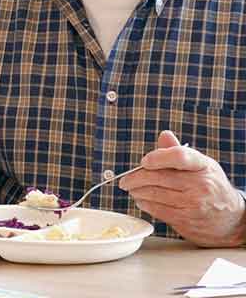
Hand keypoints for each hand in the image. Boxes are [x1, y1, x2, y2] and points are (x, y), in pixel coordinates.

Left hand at [119, 130, 245, 247]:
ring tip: (132, 189)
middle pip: (158, 177)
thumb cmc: (212, 188)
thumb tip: (164, 135)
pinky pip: (156, 209)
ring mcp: (193, 204)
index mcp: (204, 166)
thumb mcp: (201, 166)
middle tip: (125, 180)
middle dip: (135, 178)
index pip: (179, 156)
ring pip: (153, 194)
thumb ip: (178, 152)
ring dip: (137, 191)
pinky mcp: (185, 220)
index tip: (144, 161)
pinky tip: (141, 200)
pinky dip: (144, 204)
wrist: (231, 219)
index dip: (157, 157)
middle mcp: (200, 185)